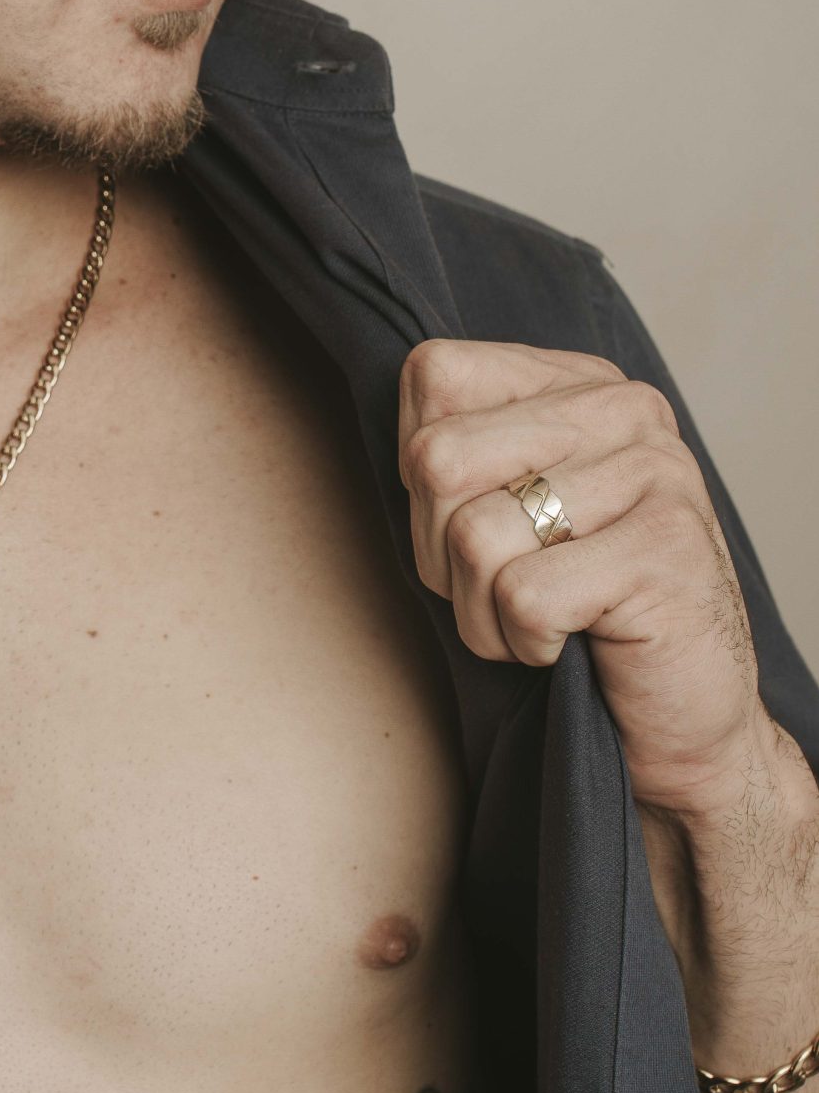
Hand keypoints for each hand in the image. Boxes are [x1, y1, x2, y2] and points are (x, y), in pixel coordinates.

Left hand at [397, 339, 768, 816]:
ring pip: (473, 536)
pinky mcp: (665, 549)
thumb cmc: (576, 612)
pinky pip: (523, 598)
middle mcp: (624, 410)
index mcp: (579, 383)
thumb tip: (407, 443)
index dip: (421, 473)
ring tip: (539, 622)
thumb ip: (459, 455)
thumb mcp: (506, 511)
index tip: (473, 520)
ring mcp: (655, 473)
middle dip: (439, 551)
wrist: (684, 716)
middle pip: (438, 457)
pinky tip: (575, 644)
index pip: (435, 376)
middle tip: (501, 588)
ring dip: (481, 611)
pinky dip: (525, 643)